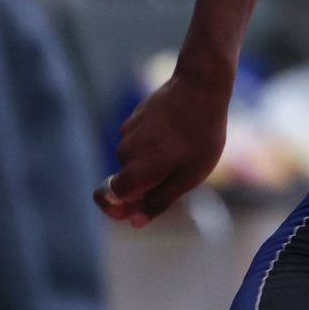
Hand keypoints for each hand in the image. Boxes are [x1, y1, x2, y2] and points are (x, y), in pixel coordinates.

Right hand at [94, 70, 231, 226]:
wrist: (200, 88)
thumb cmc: (200, 136)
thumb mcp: (189, 177)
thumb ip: (159, 201)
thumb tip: (135, 222)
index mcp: (135, 171)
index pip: (108, 197)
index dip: (117, 208)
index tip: (134, 208)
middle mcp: (124, 153)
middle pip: (126, 180)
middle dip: (145, 184)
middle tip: (180, 173)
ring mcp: (128, 133)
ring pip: (135, 159)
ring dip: (153, 162)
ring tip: (183, 149)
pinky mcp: (135, 118)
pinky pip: (140, 140)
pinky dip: (154, 143)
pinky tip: (176, 133)